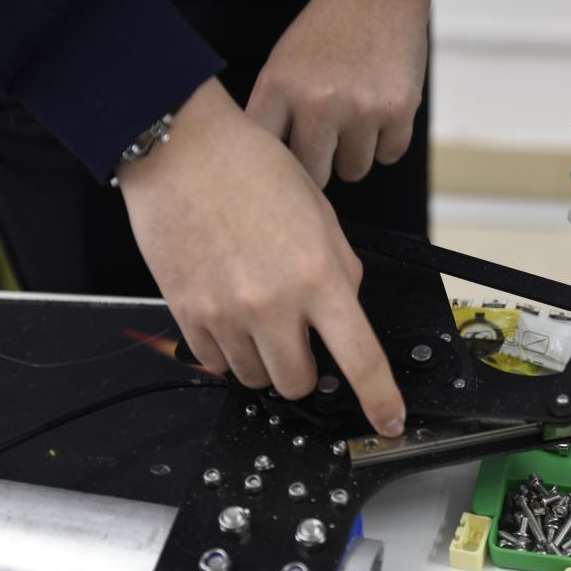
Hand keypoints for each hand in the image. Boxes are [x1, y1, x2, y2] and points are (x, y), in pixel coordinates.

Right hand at [116, 78, 405, 436]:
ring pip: (256, 379)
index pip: (360, 358)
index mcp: (318, 275)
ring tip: (260, 313)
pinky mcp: (187, 314)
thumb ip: (340, 271)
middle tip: (301, 337)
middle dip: (307, 370)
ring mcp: (225, 314)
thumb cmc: (252, 169)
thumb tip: (345, 315)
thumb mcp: (321, 215)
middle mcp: (272, 303)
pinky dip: (229, 350)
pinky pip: (216, 363)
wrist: (181, 150)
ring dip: (266, 361)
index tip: (389, 421)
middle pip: (299, 384)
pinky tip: (231, 312)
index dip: (380, 400)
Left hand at [246, 0, 430, 186]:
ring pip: (353, 170)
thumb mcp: (282, 65)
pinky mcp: (399, 112)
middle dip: (321, 162)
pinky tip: (380, 111)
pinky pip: (389, 155)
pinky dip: (385, 142)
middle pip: (314, 173)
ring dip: (354, 153)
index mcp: (280, 88)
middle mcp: (319, 103)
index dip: (281, 163)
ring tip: (354, 119)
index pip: (269, 154)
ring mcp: (361, 110)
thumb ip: (274, 114)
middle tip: (326, 141)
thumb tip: (277, 172)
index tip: (289, 158)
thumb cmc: (324, 34)